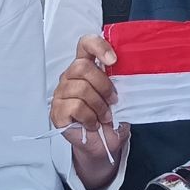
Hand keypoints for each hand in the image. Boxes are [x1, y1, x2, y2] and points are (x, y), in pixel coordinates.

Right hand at [50, 34, 124, 184]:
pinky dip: (90, 117)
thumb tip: (132, 71)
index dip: (98, 46)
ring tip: (104, 116)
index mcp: (85, 68)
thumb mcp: (120, 97)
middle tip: (113, 101)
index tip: (113, 60)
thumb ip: (120, 82)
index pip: (85, 44)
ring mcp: (61, 93)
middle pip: (82, 67)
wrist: (103, 145)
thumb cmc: (109, 118)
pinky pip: (75, 106)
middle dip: (103, 85)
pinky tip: (93, 123)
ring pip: (81, 88)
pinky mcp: (57, 111)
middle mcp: (70, 77)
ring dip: (99, 105)